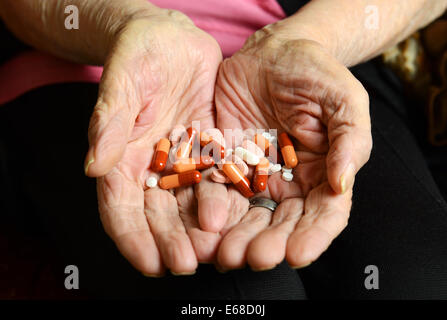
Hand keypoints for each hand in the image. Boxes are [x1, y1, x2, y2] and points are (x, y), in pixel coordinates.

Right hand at [84, 10, 222, 275]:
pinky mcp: (210, 148)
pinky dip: (226, 199)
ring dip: (199, 229)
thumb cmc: (138, 55)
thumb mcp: (123, 82)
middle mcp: (152, 166)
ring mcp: (183, 159)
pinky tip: (237, 217)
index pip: (120, 207)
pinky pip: (218, 178)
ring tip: (214, 250)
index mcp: (122, 156)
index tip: (149, 263)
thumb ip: (109, 122)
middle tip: (187, 264)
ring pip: (189, 202)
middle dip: (170, 241)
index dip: (133, 238)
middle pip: (158, 213)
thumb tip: (93, 165)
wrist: (171, 38)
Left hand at [214, 30, 371, 269]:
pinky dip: (211, 208)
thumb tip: (343, 183)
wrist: (273, 54)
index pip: (323, 214)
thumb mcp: (344, 100)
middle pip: (281, 222)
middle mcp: (289, 181)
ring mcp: (255, 174)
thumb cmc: (316, 74)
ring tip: (226, 254)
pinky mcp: (225, 162)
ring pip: (247, 213)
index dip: (313, 237)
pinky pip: (217, 188)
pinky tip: (205, 224)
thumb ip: (351, 141)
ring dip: (238, 236)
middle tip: (255, 258)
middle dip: (270, 243)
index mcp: (323, 173)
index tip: (298, 254)